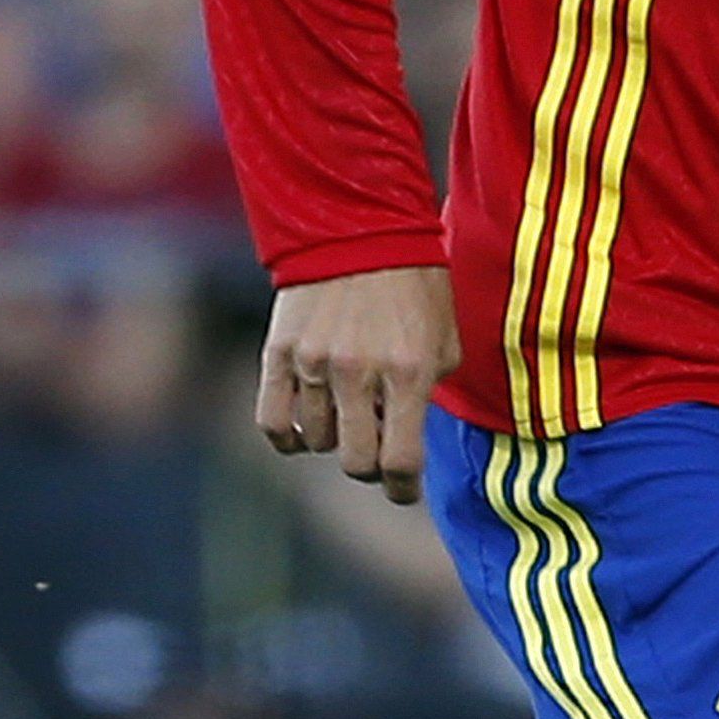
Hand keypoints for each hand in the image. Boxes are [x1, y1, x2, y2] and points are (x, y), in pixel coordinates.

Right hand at [255, 264, 458, 504]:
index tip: (403, 491)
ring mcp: (315, 364)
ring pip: (316, 442)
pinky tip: (302, 433)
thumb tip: (409, 433)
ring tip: (347, 417)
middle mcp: (360, 373)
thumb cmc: (416, 283)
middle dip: (370, 467)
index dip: (401, 489)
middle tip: (377, 451)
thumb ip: (430, 390)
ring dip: (334, 441)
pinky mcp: (279, 352)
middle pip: (356, 461)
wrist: (361, 226)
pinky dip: (288, 438)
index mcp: (410, 371)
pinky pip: (272, 421)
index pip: (399, 460)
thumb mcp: (446, 337)